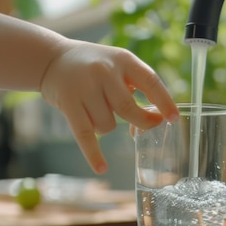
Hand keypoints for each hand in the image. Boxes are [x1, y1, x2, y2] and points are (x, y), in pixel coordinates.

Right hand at [40, 39, 178, 173]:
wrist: (52, 59)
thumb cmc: (94, 66)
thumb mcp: (118, 65)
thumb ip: (135, 87)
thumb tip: (150, 121)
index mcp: (123, 60)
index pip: (150, 81)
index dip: (164, 101)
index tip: (173, 118)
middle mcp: (104, 71)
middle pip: (128, 108)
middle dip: (141, 122)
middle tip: (143, 127)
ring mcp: (84, 87)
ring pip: (108, 124)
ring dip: (107, 126)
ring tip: (97, 111)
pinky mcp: (68, 104)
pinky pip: (85, 135)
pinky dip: (94, 153)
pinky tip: (102, 167)